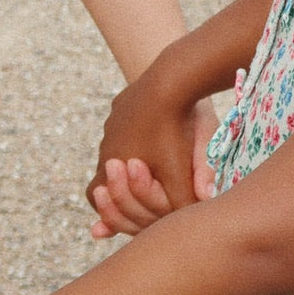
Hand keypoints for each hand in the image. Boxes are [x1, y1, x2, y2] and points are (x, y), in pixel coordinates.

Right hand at [86, 80, 218, 237]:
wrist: (170, 78)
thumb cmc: (176, 127)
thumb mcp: (183, 169)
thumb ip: (186, 199)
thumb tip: (197, 216)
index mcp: (114, 162)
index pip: (96, 195)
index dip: (105, 207)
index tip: (117, 212)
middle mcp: (108, 142)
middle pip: (104, 171)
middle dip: (118, 183)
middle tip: (133, 187)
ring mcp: (114, 120)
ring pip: (115, 145)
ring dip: (128, 156)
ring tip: (147, 160)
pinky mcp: (124, 103)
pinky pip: (125, 122)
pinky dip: (137, 131)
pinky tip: (154, 128)